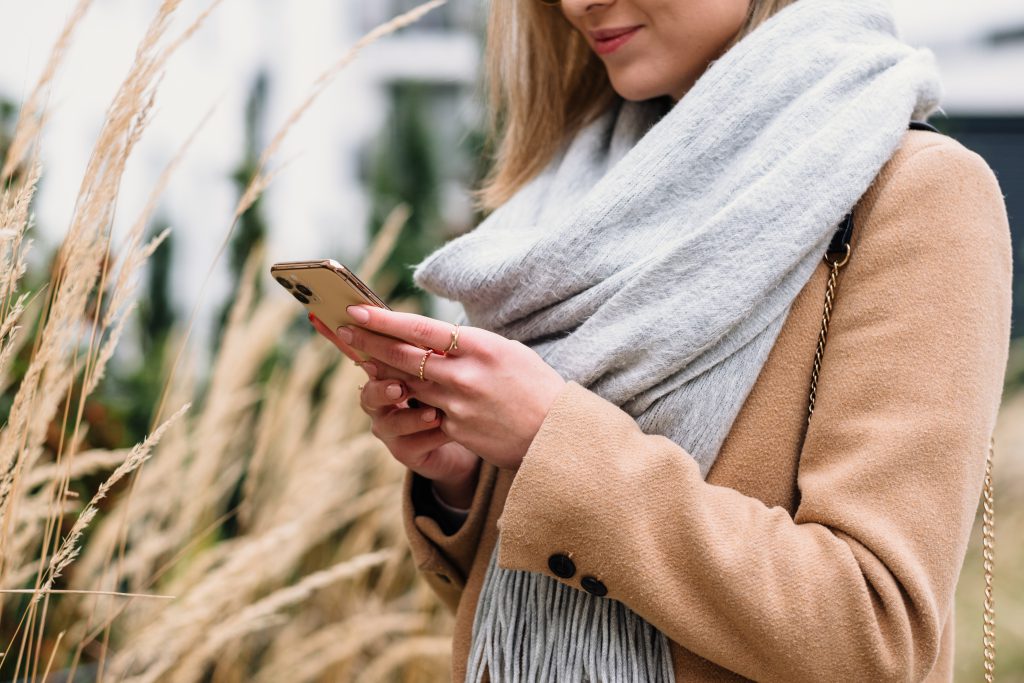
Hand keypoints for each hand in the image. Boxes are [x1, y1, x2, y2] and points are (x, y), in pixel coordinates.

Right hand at [309, 312, 481, 492]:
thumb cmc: (453, 389)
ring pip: (389, 424)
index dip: (358, 344)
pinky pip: (413, 446)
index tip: (353, 332)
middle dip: (383, 388)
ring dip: (410, 418)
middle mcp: (382, 402)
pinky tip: (448, 428)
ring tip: (434, 413)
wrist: (468, 431)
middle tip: (398, 386)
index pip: (367, 356)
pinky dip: (431, 436)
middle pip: (371, 393)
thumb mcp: (445, 363)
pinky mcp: (407, 452)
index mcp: (387, 372)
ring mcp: (391, 429)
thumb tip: (426, 320)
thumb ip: (429, 345)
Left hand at [330, 305, 565, 470]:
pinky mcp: (456, 430)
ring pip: (407, 384)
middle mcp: (465, 374)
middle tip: (345, 329)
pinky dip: (407, 401)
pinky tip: (391, 392)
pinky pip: (424, 412)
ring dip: (381, 371)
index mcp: (480, 346)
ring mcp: (458, 404)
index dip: (385, 319)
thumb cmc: (535, 387)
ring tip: (360, 356)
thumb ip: (470, 345)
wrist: (556, 434)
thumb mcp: (507, 352)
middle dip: (370, 341)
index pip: (422, 328)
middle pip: (404, 355)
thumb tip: (438, 338)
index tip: (359, 309)